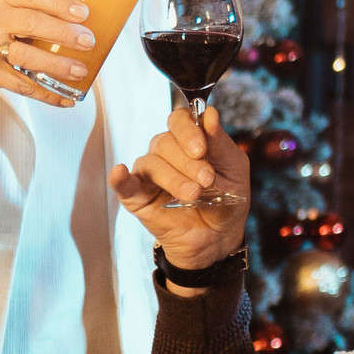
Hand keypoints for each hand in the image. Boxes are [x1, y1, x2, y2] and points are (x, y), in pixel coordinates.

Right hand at [0, 0, 100, 108]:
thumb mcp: (5, 10)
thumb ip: (35, 10)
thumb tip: (83, 22)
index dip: (60, 4)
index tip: (83, 13)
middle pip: (32, 23)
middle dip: (64, 33)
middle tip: (88, 41)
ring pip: (27, 56)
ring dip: (57, 65)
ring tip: (80, 70)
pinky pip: (22, 85)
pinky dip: (47, 93)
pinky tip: (65, 96)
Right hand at [111, 103, 251, 269]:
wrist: (218, 239)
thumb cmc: (226, 201)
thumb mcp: (233, 170)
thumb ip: (220, 143)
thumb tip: (211, 114)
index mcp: (189, 140)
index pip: (179, 120)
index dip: (188, 130)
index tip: (201, 150)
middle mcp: (166, 153)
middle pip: (165, 142)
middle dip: (187, 162)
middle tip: (207, 180)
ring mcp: (149, 174)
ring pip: (151, 162)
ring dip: (173, 178)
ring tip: (193, 195)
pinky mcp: (137, 197)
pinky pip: (123, 184)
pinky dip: (120, 178)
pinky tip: (119, 172)